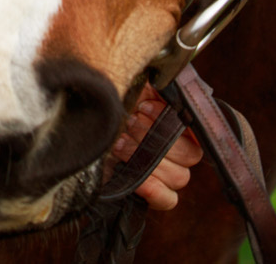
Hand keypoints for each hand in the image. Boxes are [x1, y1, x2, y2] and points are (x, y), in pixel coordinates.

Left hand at [115, 84, 202, 210]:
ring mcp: (167, 173)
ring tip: (121, 144)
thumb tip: (160, 76)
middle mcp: (178, 150)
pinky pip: (169, 200)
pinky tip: (138, 179)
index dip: (170, 119)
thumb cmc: (109, 107)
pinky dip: (155, 190)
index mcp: (177, 124)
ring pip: (180, 176)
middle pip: (190, 154)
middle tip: (128, 125)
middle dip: (154, 137)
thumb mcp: (129, 89)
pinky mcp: (151, 193)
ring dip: (148, 159)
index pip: (195, 129)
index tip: (143, 107)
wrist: (80, 129)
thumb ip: (150, 84)